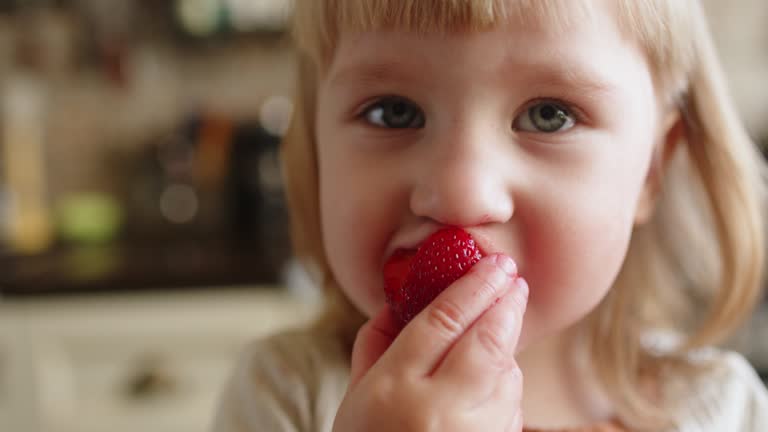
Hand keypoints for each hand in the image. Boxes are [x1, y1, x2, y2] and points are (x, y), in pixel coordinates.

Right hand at [333, 254, 528, 431]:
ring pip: (507, 374)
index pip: (442, 321)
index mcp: (394, 388)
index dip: (473, 286)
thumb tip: (399, 298)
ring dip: (507, 349)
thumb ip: (373, 343)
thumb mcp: (356, 395)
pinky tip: (489, 385)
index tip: (494, 264)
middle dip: (505, 304)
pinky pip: (512, 406)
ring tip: (493, 337)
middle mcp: (437, 410)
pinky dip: (507, 387)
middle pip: (486, 341)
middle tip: (514, 279)